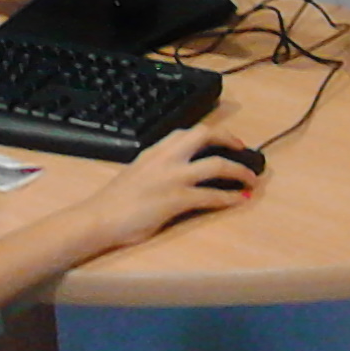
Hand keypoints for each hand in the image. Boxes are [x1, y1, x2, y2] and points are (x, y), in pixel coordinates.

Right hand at [83, 124, 257, 249]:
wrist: (98, 218)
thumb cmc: (114, 202)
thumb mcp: (136, 173)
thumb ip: (157, 167)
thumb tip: (176, 171)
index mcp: (155, 151)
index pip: (186, 132)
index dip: (210, 133)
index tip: (223, 139)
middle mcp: (166, 159)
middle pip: (205, 135)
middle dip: (229, 139)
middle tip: (243, 150)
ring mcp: (173, 178)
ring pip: (216, 164)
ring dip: (239, 171)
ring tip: (251, 179)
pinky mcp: (176, 200)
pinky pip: (211, 195)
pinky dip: (230, 197)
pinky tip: (240, 200)